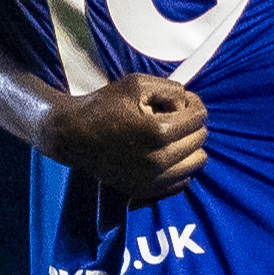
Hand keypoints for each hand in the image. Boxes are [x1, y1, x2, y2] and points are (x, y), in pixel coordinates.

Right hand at [46, 73, 207, 197]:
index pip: (199, 117)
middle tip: (171, 117)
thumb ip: (172, 90)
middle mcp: (159, 159)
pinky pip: (183, 180)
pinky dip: (179, 166)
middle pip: (200, 139)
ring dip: (188, 146)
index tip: (182, 103)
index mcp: (159, 131)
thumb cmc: (103, 108)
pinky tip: (164, 153)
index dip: (192, 104)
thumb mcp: (137, 84)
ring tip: (169, 136)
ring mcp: (153, 179)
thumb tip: (190, 103)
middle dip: (190, 124)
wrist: (74, 135)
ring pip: (196, 162)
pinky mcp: (147, 190)